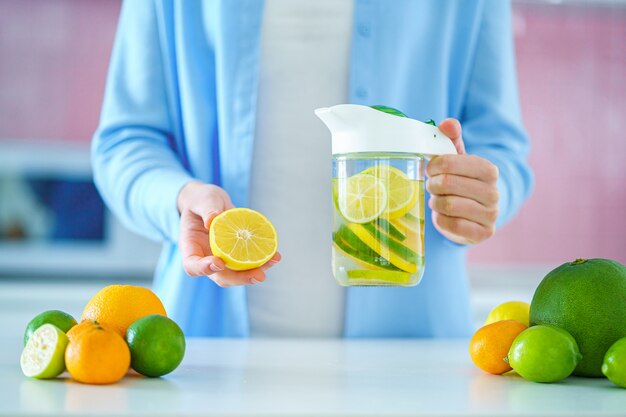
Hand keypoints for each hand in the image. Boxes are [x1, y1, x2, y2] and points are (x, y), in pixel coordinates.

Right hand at [177, 181, 280, 286]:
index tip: (218, 262)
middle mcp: (206, 258)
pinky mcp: (237, 254)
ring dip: (256, 271)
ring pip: (237, 273)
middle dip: (240, 278)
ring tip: (273, 261)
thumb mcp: (203, 198)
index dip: (204, 269)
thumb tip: (214, 219)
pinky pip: (249, 261)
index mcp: (191, 247)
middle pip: (220, 276)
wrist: (211, 202)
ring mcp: (222, 258)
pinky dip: (263, 260)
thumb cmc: (201, 199)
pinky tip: (275, 255)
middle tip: (258, 275)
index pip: (192, 266)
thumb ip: (207, 208)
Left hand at [425, 119, 499, 244]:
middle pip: (447, 184)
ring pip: (448, 205)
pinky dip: (440, 220)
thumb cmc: (461, 182)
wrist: (473, 214)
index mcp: (488, 170)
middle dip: (433, 185)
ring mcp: (491, 214)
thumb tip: (448, 123)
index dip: (435, 165)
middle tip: (433, 186)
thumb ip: (451, 139)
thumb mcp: (457, 160)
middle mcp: (494, 192)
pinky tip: (443, 215)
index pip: (451, 162)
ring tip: (439, 200)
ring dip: (436, 202)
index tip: (431, 169)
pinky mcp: (483, 233)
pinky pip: (451, 225)